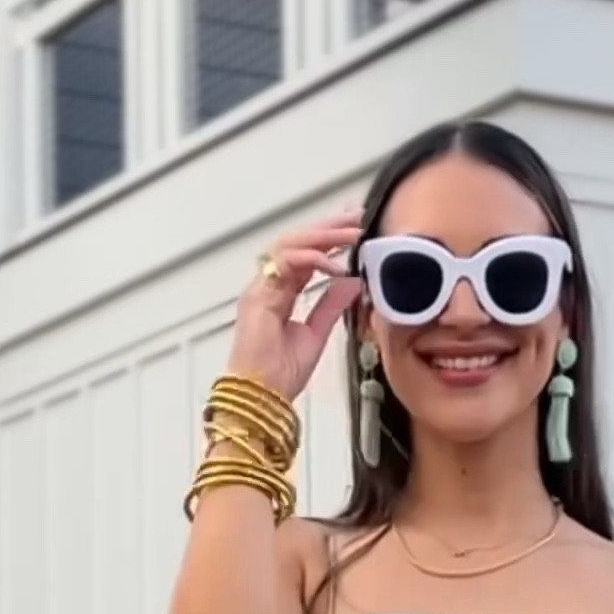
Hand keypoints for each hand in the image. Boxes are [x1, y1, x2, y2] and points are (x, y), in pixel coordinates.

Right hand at [231, 208, 360, 408]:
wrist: (264, 396)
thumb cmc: (281, 374)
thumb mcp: (317, 333)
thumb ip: (330, 306)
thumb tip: (350, 282)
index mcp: (280, 293)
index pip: (305, 256)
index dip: (328, 240)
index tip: (354, 231)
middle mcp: (267, 286)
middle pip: (296, 243)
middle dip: (327, 228)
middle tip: (355, 218)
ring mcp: (260, 288)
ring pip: (289, 245)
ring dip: (322, 236)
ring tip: (351, 233)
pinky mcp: (258, 295)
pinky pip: (286, 265)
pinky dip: (312, 259)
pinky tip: (334, 263)